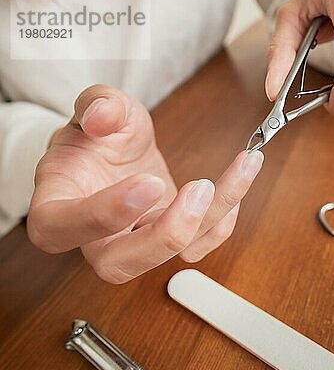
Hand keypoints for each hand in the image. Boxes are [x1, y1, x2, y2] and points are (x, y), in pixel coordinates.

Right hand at [27, 85, 263, 282]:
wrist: (113, 151)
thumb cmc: (96, 137)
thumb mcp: (95, 108)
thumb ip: (98, 105)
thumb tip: (103, 116)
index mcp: (55, 205)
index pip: (63, 226)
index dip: (106, 213)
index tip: (150, 182)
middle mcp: (93, 238)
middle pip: (118, 265)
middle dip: (166, 234)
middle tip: (201, 189)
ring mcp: (133, 244)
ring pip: (171, 254)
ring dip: (213, 216)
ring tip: (242, 167)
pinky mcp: (165, 240)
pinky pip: (197, 248)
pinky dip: (223, 224)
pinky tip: (236, 185)